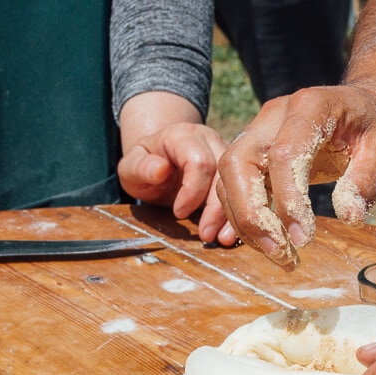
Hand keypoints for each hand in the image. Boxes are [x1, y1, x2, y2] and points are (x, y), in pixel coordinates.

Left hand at [118, 122, 236, 245]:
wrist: (161, 164)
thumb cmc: (145, 167)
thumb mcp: (131, 169)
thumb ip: (139, 168)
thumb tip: (160, 169)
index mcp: (183, 136)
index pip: (199, 161)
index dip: (192, 191)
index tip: (178, 213)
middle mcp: (210, 140)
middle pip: (224, 174)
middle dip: (216, 209)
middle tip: (205, 235)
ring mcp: (226, 154)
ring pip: (240, 183)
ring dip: (232, 215)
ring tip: (223, 238)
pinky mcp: (237, 170)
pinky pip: (245, 192)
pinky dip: (239, 215)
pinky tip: (233, 233)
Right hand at [216, 84, 375, 268]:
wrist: (367, 105)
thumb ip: (365, 182)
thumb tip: (348, 217)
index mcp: (310, 107)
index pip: (285, 154)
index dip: (288, 200)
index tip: (303, 239)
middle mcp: (274, 116)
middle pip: (238, 163)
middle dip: (251, 215)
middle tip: (281, 252)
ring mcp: (260, 132)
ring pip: (230, 177)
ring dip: (246, 222)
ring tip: (280, 255)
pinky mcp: (257, 153)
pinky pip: (236, 185)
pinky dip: (246, 217)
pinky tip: (269, 242)